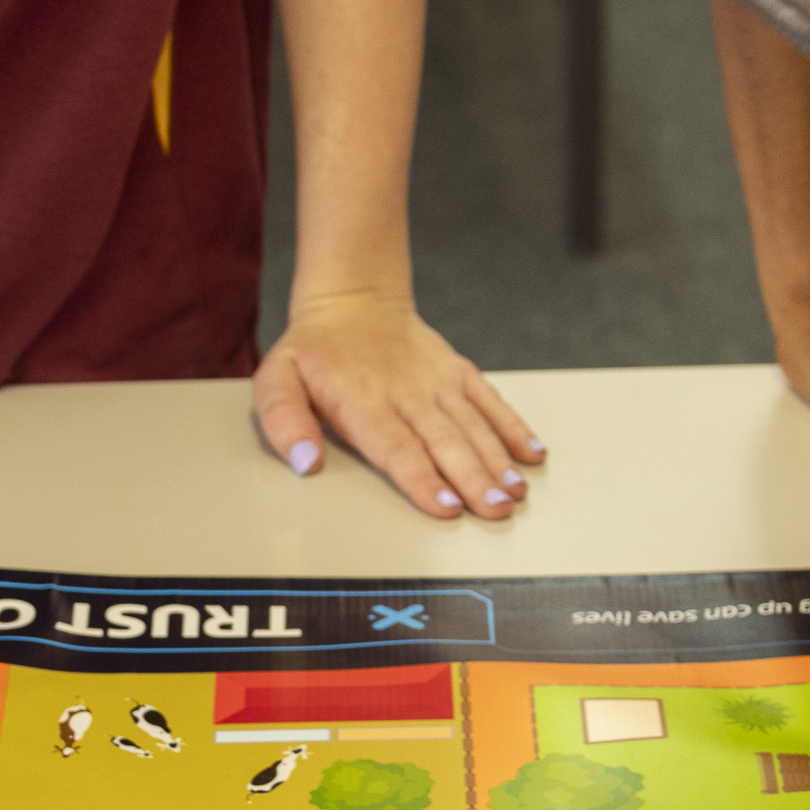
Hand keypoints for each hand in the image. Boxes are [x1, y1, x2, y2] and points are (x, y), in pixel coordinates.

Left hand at [254, 292, 545, 520]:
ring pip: (472, 425)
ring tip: (516, 492)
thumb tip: (305, 462)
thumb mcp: (276, 379)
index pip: (396, 447)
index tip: (445, 505)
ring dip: (497, 460)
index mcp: (362, 401)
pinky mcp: (458, 372)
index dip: (423, 478)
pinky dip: (513, 426)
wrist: (353, 300)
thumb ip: (284, 420)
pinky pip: (490, 400)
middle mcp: (406, 393)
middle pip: (444, 442)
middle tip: (495, 510)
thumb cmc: (313, 352)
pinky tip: (533, 454)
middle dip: (472, 478)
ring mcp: (437, 381)